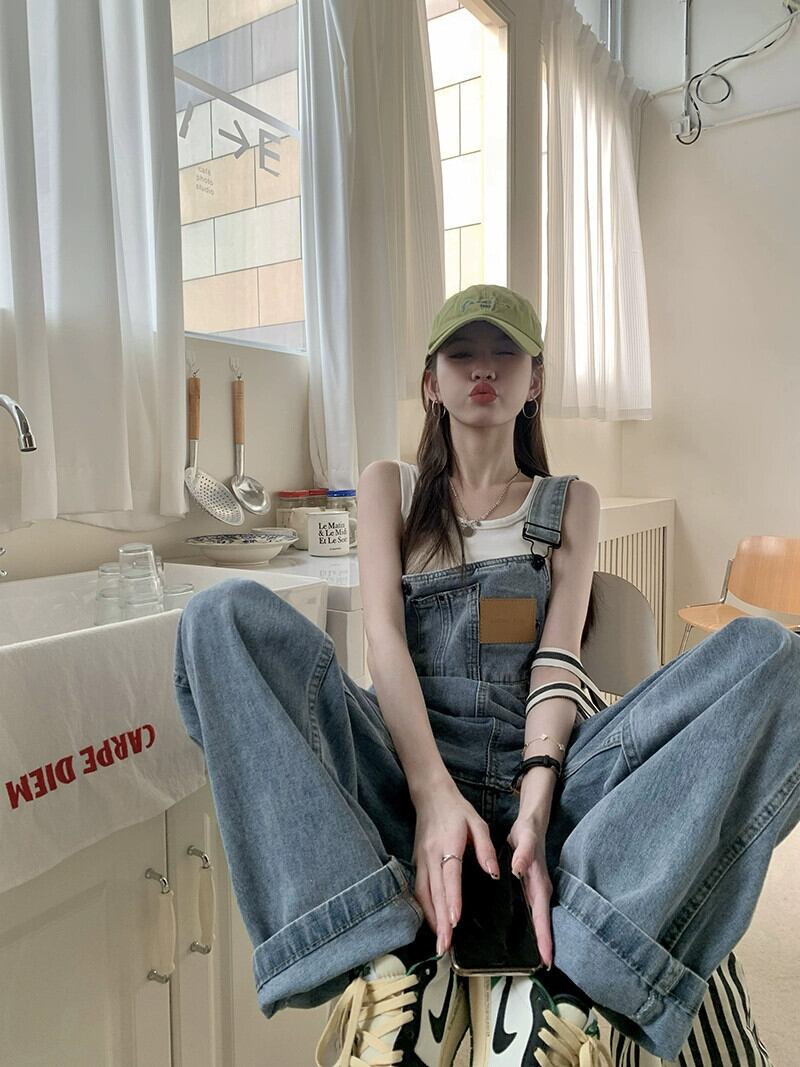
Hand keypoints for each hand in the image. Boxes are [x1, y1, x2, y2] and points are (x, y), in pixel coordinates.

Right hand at [411, 779, 499, 954]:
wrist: (430, 795)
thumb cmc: (457, 810)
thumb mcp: (477, 824)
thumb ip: (486, 849)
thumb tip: (493, 873)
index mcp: (448, 845)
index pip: (450, 877)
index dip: (451, 899)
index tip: (454, 921)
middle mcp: (431, 856)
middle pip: (434, 893)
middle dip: (440, 922)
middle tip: (445, 947)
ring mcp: (421, 860)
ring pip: (424, 894)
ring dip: (431, 919)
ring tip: (440, 942)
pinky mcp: (417, 862)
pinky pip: (419, 889)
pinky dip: (425, 908)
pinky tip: (434, 921)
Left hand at [507, 813, 553, 967]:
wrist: (530, 825)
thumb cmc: (528, 832)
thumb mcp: (524, 839)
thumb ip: (523, 854)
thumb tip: (518, 869)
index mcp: (539, 885)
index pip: (542, 917)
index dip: (544, 939)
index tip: (546, 960)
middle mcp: (539, 892)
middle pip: (541, 925)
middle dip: (542, 947)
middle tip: (538, 970)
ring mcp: (535, 893)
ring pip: (536, 921)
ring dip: (536, 940)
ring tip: (530, 961)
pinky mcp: (529, 891)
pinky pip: (529, 913)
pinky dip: (528, 927)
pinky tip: (518, 936)